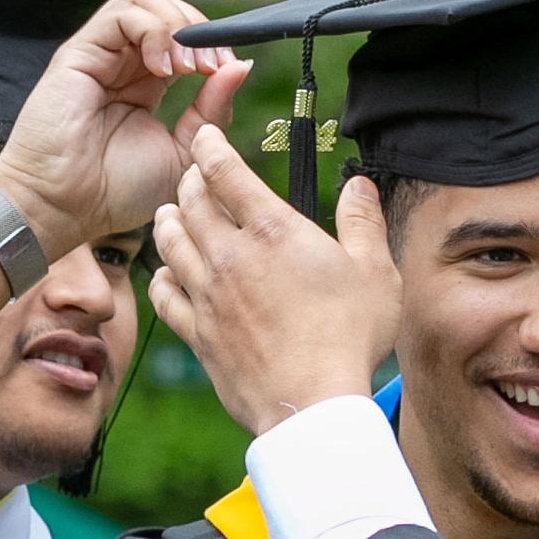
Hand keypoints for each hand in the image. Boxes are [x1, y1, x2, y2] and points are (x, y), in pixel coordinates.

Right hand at [0, 0, 253, 260]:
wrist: (67, 206)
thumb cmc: (117, 190)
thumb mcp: (184, 152)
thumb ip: (212, 111)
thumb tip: (241, 67)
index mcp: (147, 83)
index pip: (184, 35)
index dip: (211, 43)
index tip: (227, 70)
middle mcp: (123, 62)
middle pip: (167, 7)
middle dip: (198, 30)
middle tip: (211, 67)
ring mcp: (102, 54)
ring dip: (177, 26)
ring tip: (186, 68)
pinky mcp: (81, 51)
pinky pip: (124, 14)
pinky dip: (154, 31)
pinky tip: (162, 69)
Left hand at [149, 127, 399, 434]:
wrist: (312, 403)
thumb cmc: (349, 337)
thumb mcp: (375, 272)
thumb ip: (362, 222)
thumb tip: (359, 185)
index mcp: (271, 231)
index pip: (223, 170)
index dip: (209, 145)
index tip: (206, 135)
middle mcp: (229, 256)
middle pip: (189, 200)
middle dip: (190, 181)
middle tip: (197, 178)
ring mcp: (207, 296)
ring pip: (168, 241)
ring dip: (169, 220)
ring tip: (173, 213)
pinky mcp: (197, 333)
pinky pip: (164, 294)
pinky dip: (163, 276)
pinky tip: (170, 273)